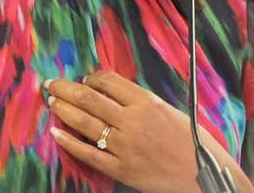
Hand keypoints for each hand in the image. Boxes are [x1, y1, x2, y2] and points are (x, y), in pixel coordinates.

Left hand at [43, 70, 251, 192]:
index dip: (90, 78)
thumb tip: (114, 94)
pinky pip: (89, 153)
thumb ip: (142, 102)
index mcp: (147, 102)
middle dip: (66, 89)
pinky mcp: (121, 168)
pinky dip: (70, 142)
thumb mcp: (169, 111)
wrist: (202, 173)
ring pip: (85, 123)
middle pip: (90, 98)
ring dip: (64, 110)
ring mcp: (125, 145)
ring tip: (51, 102)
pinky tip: (56, 133)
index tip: (82, 80)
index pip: (109, 81)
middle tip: (51, 84)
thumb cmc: (193, 141)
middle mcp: (132, 120)